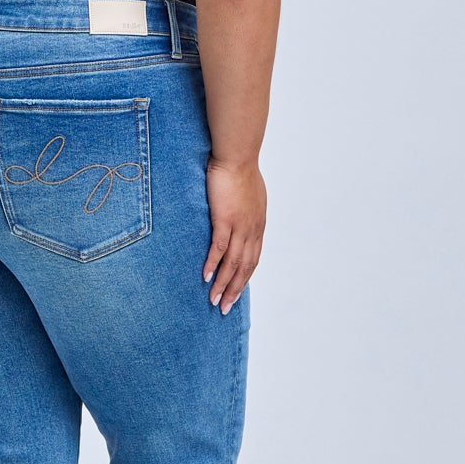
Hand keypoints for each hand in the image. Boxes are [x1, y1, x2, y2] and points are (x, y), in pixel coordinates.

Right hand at [202, 158, 265, 311]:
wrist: (237, 155)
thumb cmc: (240, 169)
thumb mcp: (248, 194)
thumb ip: (243, 208)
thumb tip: (237, 213)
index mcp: (258, 225)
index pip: (253, 259)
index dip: (244, 278)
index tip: (235, 291)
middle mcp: (252, 230)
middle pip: (245, 267)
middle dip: (235, 289)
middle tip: (224, 308)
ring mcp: (240, 226)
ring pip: (233, 263)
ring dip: (223, 284)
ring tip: (214, 301)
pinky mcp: (225, 219)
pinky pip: (219, 248)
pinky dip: (213, 265)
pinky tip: (206, 278)